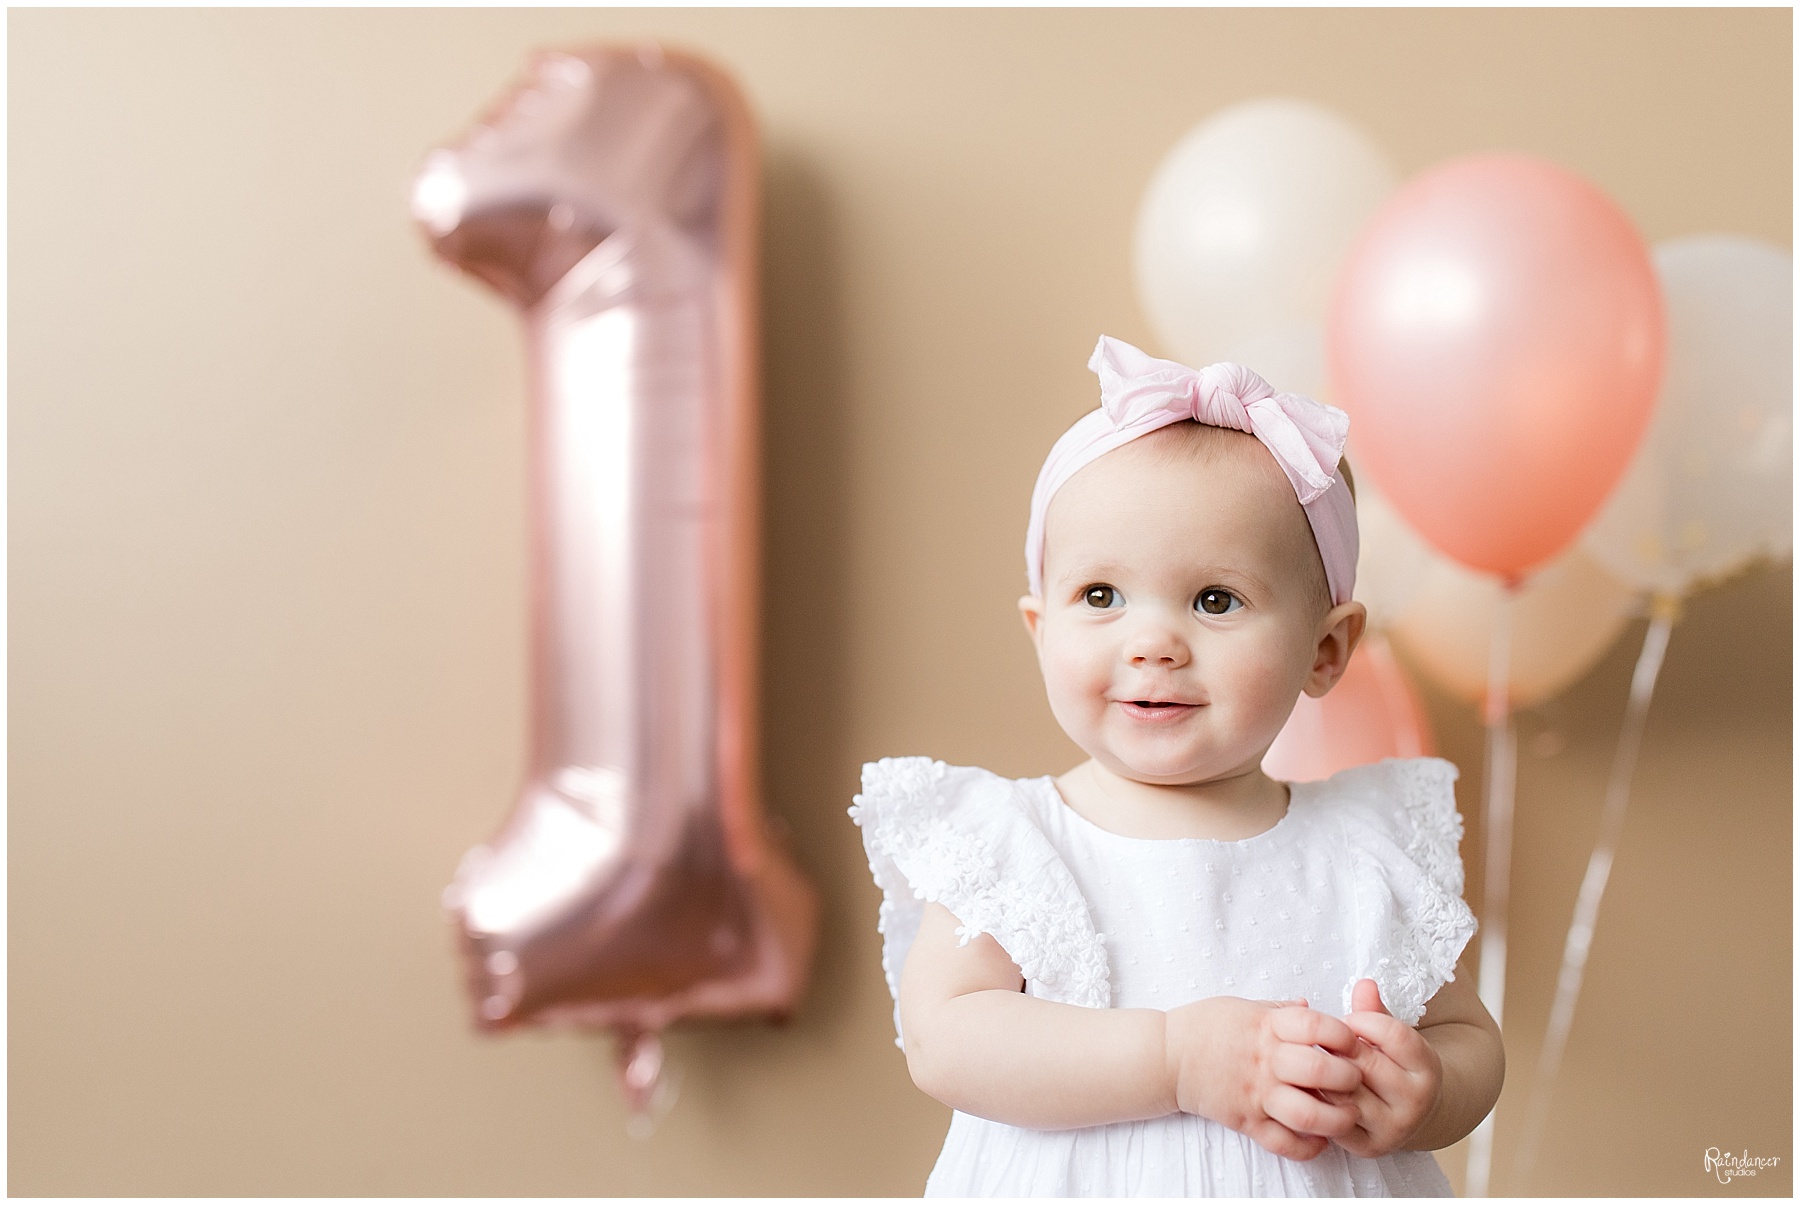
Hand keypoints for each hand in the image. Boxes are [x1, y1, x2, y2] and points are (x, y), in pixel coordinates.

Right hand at [1165, 996, 1363, 1161]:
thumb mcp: (1244, 1006)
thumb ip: (1280, 1010)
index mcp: (1266, 1027)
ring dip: (1336, 1118)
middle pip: (1320, 1071)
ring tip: (1347, 1115)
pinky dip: (1308, 1147)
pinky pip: (1283, 1142)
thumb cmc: (1205, 1026)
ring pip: (1308, 1114)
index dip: (1344, 1035)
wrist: (1167, 1056)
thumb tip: (1309, 1006)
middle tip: (1356, 1080)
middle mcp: (1264, 1060)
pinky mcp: (1245, 1120)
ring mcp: (1255, 1093)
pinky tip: (1320, 1140)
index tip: (1352, 1042)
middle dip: (1349, 1077)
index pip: (1317, 1027)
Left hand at [1323, 979, 1444, 1157]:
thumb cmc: (1395, 1063)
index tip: (1349, 1020)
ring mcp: (1394, 1128)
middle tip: (1323, 1039)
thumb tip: (1364, 983)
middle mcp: (1416, 1102)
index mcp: (1428, 1069)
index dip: (1363, 1020)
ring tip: (1313, 1060)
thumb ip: (1376, 1011)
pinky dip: (1319, 1102)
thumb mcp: (1394, 1035)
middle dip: (1339, 1047)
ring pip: (1346, 1094)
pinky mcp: (1369, 1147)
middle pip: (1366, 1065)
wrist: (1413, 1111)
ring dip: (1324, 1074)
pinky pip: (1334, 1121)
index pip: (1393, 1035)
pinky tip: (1313, 1087)